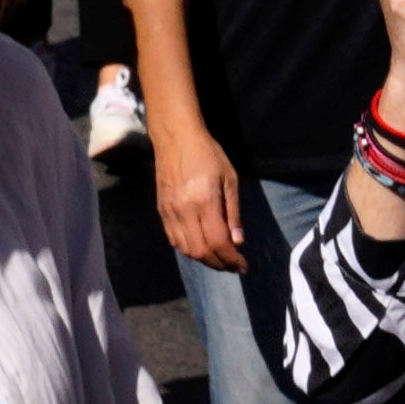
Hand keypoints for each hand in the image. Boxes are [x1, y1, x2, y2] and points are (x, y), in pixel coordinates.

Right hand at [154, 127, 247, 273]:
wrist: (176, 138)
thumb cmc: (208, 154)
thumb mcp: (230, 179)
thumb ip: (233, 212)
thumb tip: (237, 242)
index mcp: (204, 201)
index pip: (218, 242)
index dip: (232, 259)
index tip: (243, 266)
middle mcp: (184, 210)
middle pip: (200, 251)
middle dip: (219, 264)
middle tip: (233, 265)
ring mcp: (170, 212)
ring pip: (185, 249)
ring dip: (204, 259)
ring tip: (219, 259)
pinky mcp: (161, 210)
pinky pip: (173, 239)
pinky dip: (188, 250)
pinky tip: (200, 247)